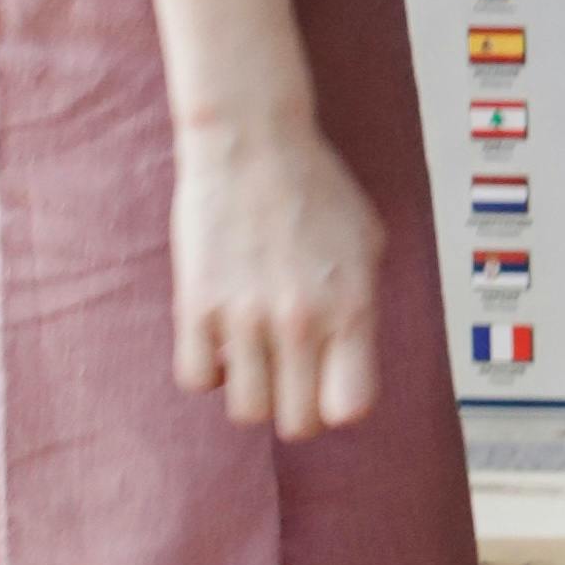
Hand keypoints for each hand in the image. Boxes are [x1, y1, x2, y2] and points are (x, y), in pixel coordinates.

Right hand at [172, 109, 383, 437]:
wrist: (252, 142)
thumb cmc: (316, 187)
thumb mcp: (368, 243)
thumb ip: (362, 306)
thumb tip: (352, 360)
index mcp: (351, 307)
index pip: (350, 407)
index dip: (340, 405)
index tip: (331, 386)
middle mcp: (300, 321)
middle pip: (297, 422)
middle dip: (297, 407)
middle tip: (291, 377)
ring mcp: (244, 317)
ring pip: (247, 410)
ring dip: (253, 390)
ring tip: (256, 355)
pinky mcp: (196, 306)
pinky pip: (197, 378)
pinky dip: (208, 371)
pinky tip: (220, 340)